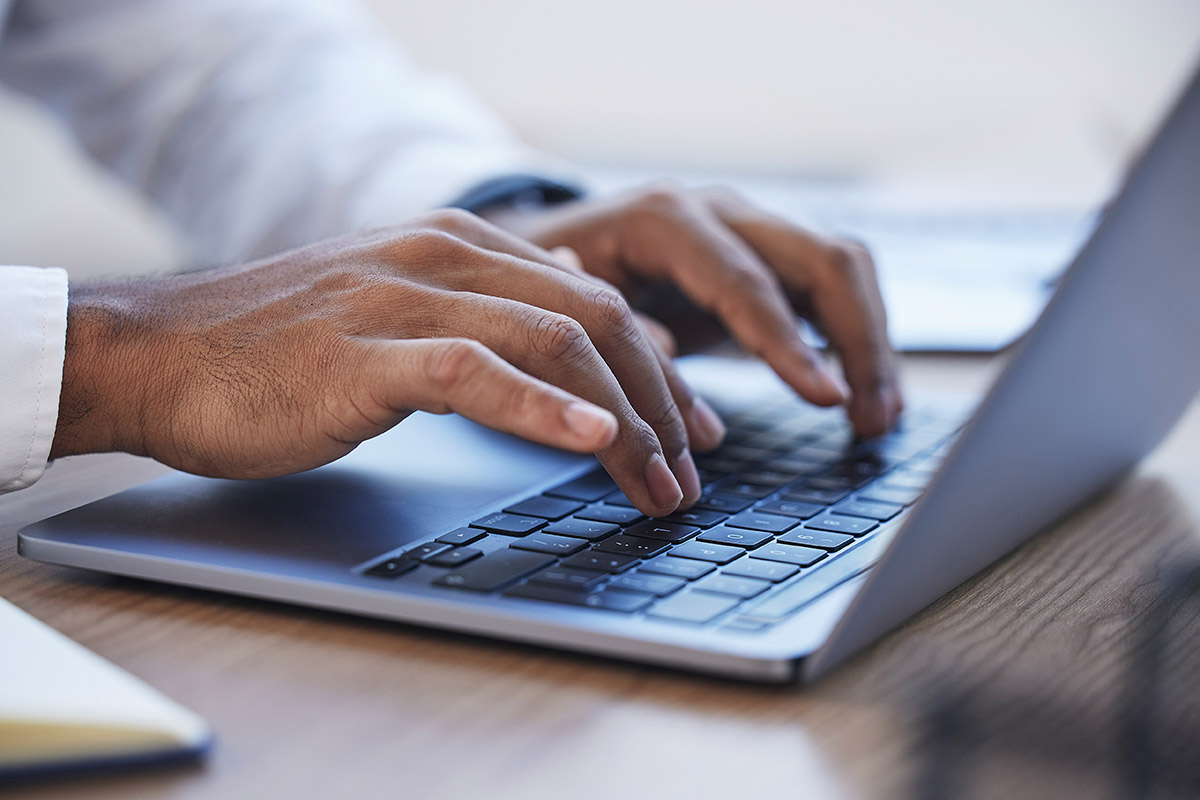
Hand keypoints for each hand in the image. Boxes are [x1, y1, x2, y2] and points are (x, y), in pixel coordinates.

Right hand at [50, 211, 726, 515]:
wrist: (157, 353)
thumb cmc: (276, 348)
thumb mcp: (396, 308)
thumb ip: (480, 304)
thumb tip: (564, 294)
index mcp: (459, 245)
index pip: (594, 300)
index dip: (658, 369)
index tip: (691, 429)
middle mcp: (443, 257)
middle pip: (594, 320)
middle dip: (659, 403)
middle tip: (691, 472)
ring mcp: (403, 299)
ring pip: (552, 343)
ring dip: (623, 421)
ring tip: (659, 483)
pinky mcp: (363, 353)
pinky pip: (473, 371)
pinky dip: (541, 407)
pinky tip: (591, 440)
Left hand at [485, 183, 903, 435]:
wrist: (548, 248)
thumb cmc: (546, 281)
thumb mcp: (558, 305)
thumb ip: (606, 326)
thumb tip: (658, 353)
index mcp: (665, 219)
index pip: (746, 280)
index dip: (787, 343)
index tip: (825, 398)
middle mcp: (720, 213)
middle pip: (823, 260)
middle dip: (858, 341)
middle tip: (870, 420)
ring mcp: (750, 231)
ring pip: (844, 270)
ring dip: (872, 343)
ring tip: (878, 419)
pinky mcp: (766, 260)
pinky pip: (833, 291)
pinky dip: (857, 340)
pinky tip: (864, 395)